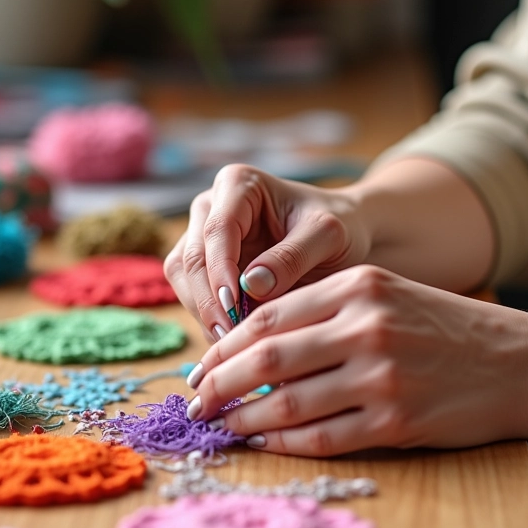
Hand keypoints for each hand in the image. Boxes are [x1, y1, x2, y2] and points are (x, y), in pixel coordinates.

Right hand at [164, 164, 371, 341]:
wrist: (343, 236)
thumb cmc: (339, 226)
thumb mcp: (327, 236)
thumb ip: (292, 257)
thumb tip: (250, 286)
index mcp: (238, 185)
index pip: (218, 229)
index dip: (220, 270)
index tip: (234, 306)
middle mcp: (211, 207)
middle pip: (192, 258)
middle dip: (209, 300)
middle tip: (232, 337)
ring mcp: (203, 237)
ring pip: (184, 280)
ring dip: (204, 313)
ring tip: (235, 342)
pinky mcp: (204, 266)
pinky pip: (192, 295)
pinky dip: (210, 319)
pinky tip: (235, 339)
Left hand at [184, 265, 527, 455]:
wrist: (524, 362)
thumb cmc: (448, 328)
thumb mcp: (387, 295)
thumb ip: (326, 312)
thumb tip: (258, 347)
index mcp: (358, 286)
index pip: (269, 315)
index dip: (226, 343)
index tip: (202, 364)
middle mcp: (365, 326)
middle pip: (267, 357)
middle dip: (219, 381)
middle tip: (194, 400)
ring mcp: (381, 375)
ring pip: (287, 401)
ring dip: (244, 417)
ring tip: (219, 425)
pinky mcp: (396, 421)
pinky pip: (321, 435)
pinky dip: (283, 442)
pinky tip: (262, 443)